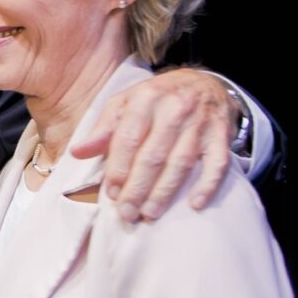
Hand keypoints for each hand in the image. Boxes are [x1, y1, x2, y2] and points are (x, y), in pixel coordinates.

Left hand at [71, 68, 233, 221]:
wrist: (204, 82)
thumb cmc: (157, 98)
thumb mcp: (125, 103)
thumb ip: (103, 129)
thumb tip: (76, 153)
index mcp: (145, 98)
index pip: (128, 138)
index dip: (118, 168)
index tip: (110, 193)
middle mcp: (174, 108)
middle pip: (153, 155)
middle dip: (138, 188)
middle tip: (127, 213)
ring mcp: (200, 122)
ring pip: (181, 162)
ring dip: (164, 192)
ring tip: (150, 214)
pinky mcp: (221, 134)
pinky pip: (217, 163)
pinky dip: (207, 185)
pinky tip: (194, 205)